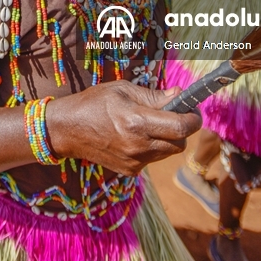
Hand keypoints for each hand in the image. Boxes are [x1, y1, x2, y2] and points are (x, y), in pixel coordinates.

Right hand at [45, 82, 201, 176]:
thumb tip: (180, 95)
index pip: (180, 127)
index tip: (192, 110)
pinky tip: (135, 137)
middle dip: (181, 129)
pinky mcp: (130, 171)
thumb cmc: (94, 103)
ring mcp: (134, 161)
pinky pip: (153, 159)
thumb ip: (154, 96)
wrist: (67, 130)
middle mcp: (138, 146)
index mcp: (136, 122)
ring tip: (148, 124)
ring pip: (168, 152)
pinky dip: (152, 148)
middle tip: (172, 114)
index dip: (193, 118)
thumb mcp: (123, 90)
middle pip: (179, 143)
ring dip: (167, 138)